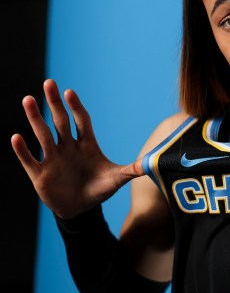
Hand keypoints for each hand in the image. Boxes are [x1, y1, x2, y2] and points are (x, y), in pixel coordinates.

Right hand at [11, 79, 143, 217]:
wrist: (82, 210)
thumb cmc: (99, 189)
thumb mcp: (116, 179)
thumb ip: (131, 170)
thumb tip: (151, 164)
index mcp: (87, 145)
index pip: (81, 121)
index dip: (76, 107)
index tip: (70, 92)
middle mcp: (68, 147)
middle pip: (61, 122)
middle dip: (55, 103)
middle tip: (49, 83)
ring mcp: (53, 159)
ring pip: (43, 135)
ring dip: (35, 118)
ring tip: (28, 100)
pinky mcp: (41, 174)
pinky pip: (30, 160)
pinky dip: (23, 150)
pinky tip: (16, 137)